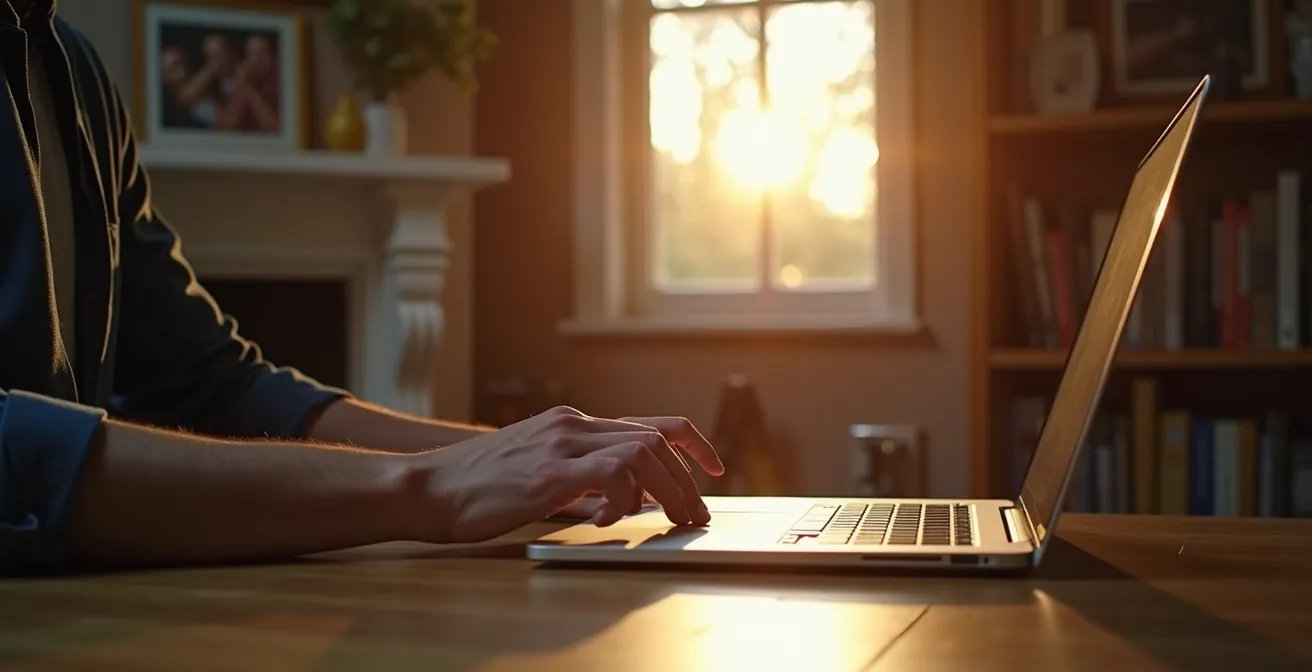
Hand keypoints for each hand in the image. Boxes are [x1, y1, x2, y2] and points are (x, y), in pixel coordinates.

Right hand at [403, 406, 723, 543]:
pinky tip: (611, 522)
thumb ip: (583, 486)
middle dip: (687, 480)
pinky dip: (624, 498)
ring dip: (668, 489)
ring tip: (673, 521)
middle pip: (654, 440)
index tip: (715, 468)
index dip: (692, 444)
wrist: (428, 487)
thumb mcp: (540, 478)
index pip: (650, 423)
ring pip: (641, 452)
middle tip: (698, 515)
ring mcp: (561, 444)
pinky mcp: (548, 472)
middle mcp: (572, 425)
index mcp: (573, 425)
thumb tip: (623, 506)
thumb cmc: (478, 488)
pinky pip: (610, 474)